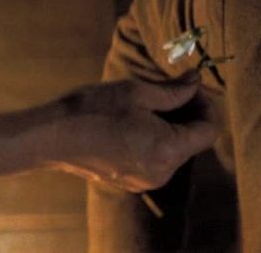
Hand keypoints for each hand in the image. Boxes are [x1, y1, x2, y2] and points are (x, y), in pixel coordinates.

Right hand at [47, 75, 217, 192]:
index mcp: (167, 150)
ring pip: (177, 149)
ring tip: (154, 102)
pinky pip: (159, 157)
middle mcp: (162, 172)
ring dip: (175, 124)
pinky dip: (159, 137)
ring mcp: (147, 180)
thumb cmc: (93, 110)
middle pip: (195, 141)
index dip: (207, 105)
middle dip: (191, 113)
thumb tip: (197, 80)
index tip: (191, 86)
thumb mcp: (137, 92)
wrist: (50, 137)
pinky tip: (140, 119)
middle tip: (175, 87)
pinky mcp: (133, 181)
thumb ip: (175, 90)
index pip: (209, 130)